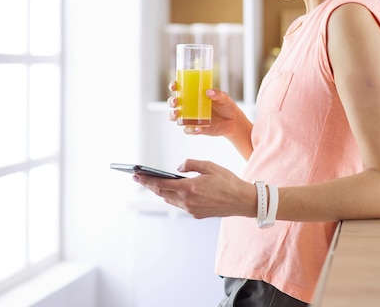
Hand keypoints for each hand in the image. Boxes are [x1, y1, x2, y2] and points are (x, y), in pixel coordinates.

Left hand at [133, 159, 256, 218]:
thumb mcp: (209, 166)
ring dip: (160, 192)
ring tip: (151, 183)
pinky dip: (173, 197)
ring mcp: (191, 209)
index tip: (136, 175)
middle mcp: (187, 201)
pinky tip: (171, 191)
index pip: (161, 184)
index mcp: (189, 187)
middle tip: (138, 178)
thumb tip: (178, 168)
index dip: (147, 179)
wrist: (242, 201)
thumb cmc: (227, 181)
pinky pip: (180, 204)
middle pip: (162, 193)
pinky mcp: (196, 214)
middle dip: (149, 185)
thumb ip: (190, 164)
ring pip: (169, 200)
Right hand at [167, 82, 242, 136]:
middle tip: (175, 102)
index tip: (174, 86)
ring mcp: (191, 117)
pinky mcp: (195, 128)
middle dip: (171, 102)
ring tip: (177, 115)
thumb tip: (209, 92)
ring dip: (173, 116)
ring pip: (176, 117)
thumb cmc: (227, 106)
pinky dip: (190, 129)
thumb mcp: (224, 98)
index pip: (180, 89)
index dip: (174, 86)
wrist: (233, 122)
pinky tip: (197, 128)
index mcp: (194, 94)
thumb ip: (218, 94)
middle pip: (174, 103)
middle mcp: (190, 106)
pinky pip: (188, 129)